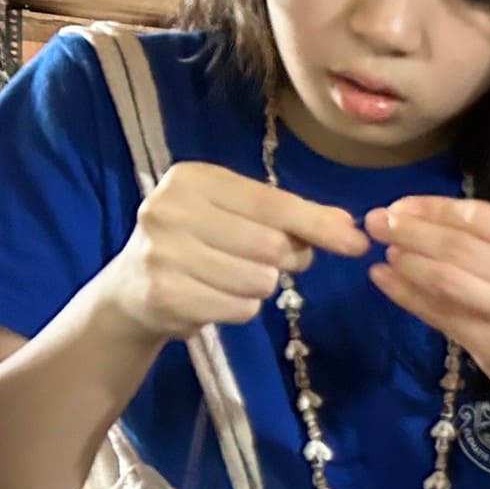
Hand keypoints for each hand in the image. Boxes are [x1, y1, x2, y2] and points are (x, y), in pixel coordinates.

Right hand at [99, 162, 369, 340]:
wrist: (132, 288)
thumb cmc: (199, 243)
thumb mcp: (239, 216)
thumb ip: (293, 217)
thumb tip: (350, 228)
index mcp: (193, 178)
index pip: (272, 203)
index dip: (318, 225)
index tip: (356, 242)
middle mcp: (170, 209)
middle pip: (271, 245)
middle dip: (286, 261)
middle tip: (270, 264)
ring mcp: (163, 253)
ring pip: (259, 281)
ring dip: (260, 288)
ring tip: (232, 279)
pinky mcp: (165, 295)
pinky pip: (240, 309)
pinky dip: (240, 309)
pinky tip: (214, 298)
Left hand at [366, 199, 489, 421]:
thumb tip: (420, 218)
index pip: (484, 218)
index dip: (435, 208)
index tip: (398, 205)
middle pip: (463, 247)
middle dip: (412, 231)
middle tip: (374, 222)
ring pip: (450, 280)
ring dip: (408, 263)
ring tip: (383, 252)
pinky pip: (444, 317)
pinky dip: (408, 297)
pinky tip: (386, 282)